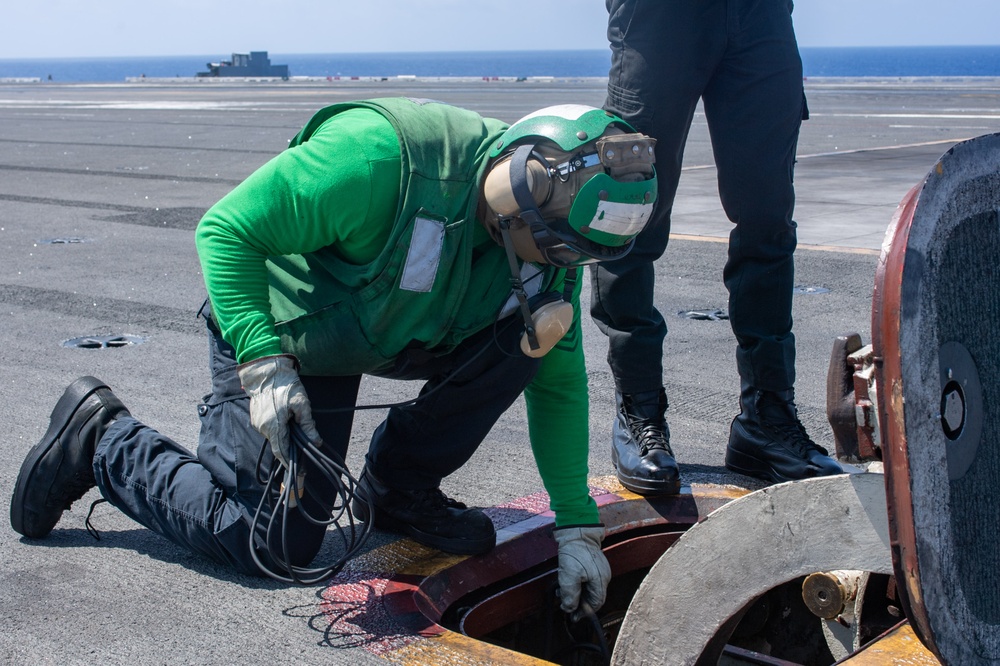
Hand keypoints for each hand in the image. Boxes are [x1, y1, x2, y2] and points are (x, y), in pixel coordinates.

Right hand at [237, 354, 320, 468]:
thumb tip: (316, 442)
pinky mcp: (255, 417)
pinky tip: (285, 418)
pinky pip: (268, 428)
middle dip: (289, 447)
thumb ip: (308, 425)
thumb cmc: (285, 385)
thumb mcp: (302, 404)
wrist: (267, 370)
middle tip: (302, 444)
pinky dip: (277, 427)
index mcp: (273, 427)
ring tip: (293, 424)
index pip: (281, 452)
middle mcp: (262, 427)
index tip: (298, 471)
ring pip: (273, 436)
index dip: (290, 463)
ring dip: (283, 435)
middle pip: (278, 444)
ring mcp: (257, 422)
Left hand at [554, 525, 611, 620]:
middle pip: (592, 596)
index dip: (584, 612)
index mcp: (601, 581)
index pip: (596, 603)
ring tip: (562, 593)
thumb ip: (571, 596)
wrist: (577, 531)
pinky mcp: (593, 563)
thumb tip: (570, 609)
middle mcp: (603, 576)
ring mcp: (599, 569)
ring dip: (576, 593)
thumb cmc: (575, 552)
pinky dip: (577, 584)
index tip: (573, 616)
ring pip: (588, 588)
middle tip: (566, 605)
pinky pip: (587, 579)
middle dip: (578, 602)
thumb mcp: (569, 577)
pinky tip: (567, 582)